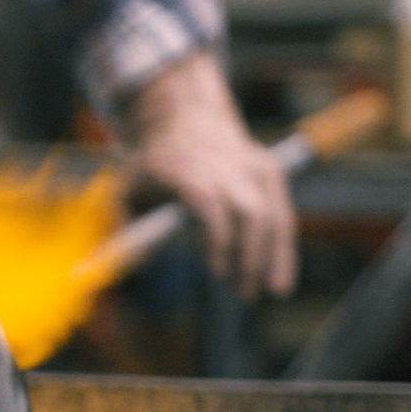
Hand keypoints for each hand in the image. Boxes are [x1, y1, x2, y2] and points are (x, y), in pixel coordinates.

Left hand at [122, 52, 295, 300]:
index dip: (217, 238)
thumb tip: (129, 263)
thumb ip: (127, 224)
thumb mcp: (126, 186)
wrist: (186, 117)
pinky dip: (284, 246)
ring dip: (276, 256)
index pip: (210, 202)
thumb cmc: (152, 164)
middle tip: (242, 293)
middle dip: (250, 256)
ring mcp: (252, 165)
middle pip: (250, 212)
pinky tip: (281, 279)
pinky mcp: (270, 171)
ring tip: (273, 293)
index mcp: (186, 167)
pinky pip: (282, 212)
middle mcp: (224, 164)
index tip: (216, 271)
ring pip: (274, 213)